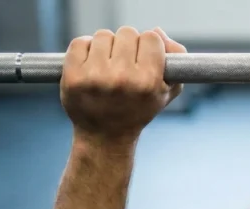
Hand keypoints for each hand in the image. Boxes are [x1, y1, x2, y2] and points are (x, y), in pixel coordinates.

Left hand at [61, 27, 186, 143]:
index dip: (149, 46)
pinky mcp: (73, 76)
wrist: (106, 135)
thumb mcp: (167, 90)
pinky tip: (90, 65)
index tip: (144, 59)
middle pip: (127, 33)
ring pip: (103, 36)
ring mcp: (95, 77)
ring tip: (107, 66)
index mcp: (148, 82)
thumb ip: (176, 58)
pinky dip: (85, 49)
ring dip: (106, 47)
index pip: (151, 38)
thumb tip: (157, 31)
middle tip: (124, 64)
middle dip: (127, 46)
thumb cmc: (139, 109)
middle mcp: (122, 79)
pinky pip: (80, 42)